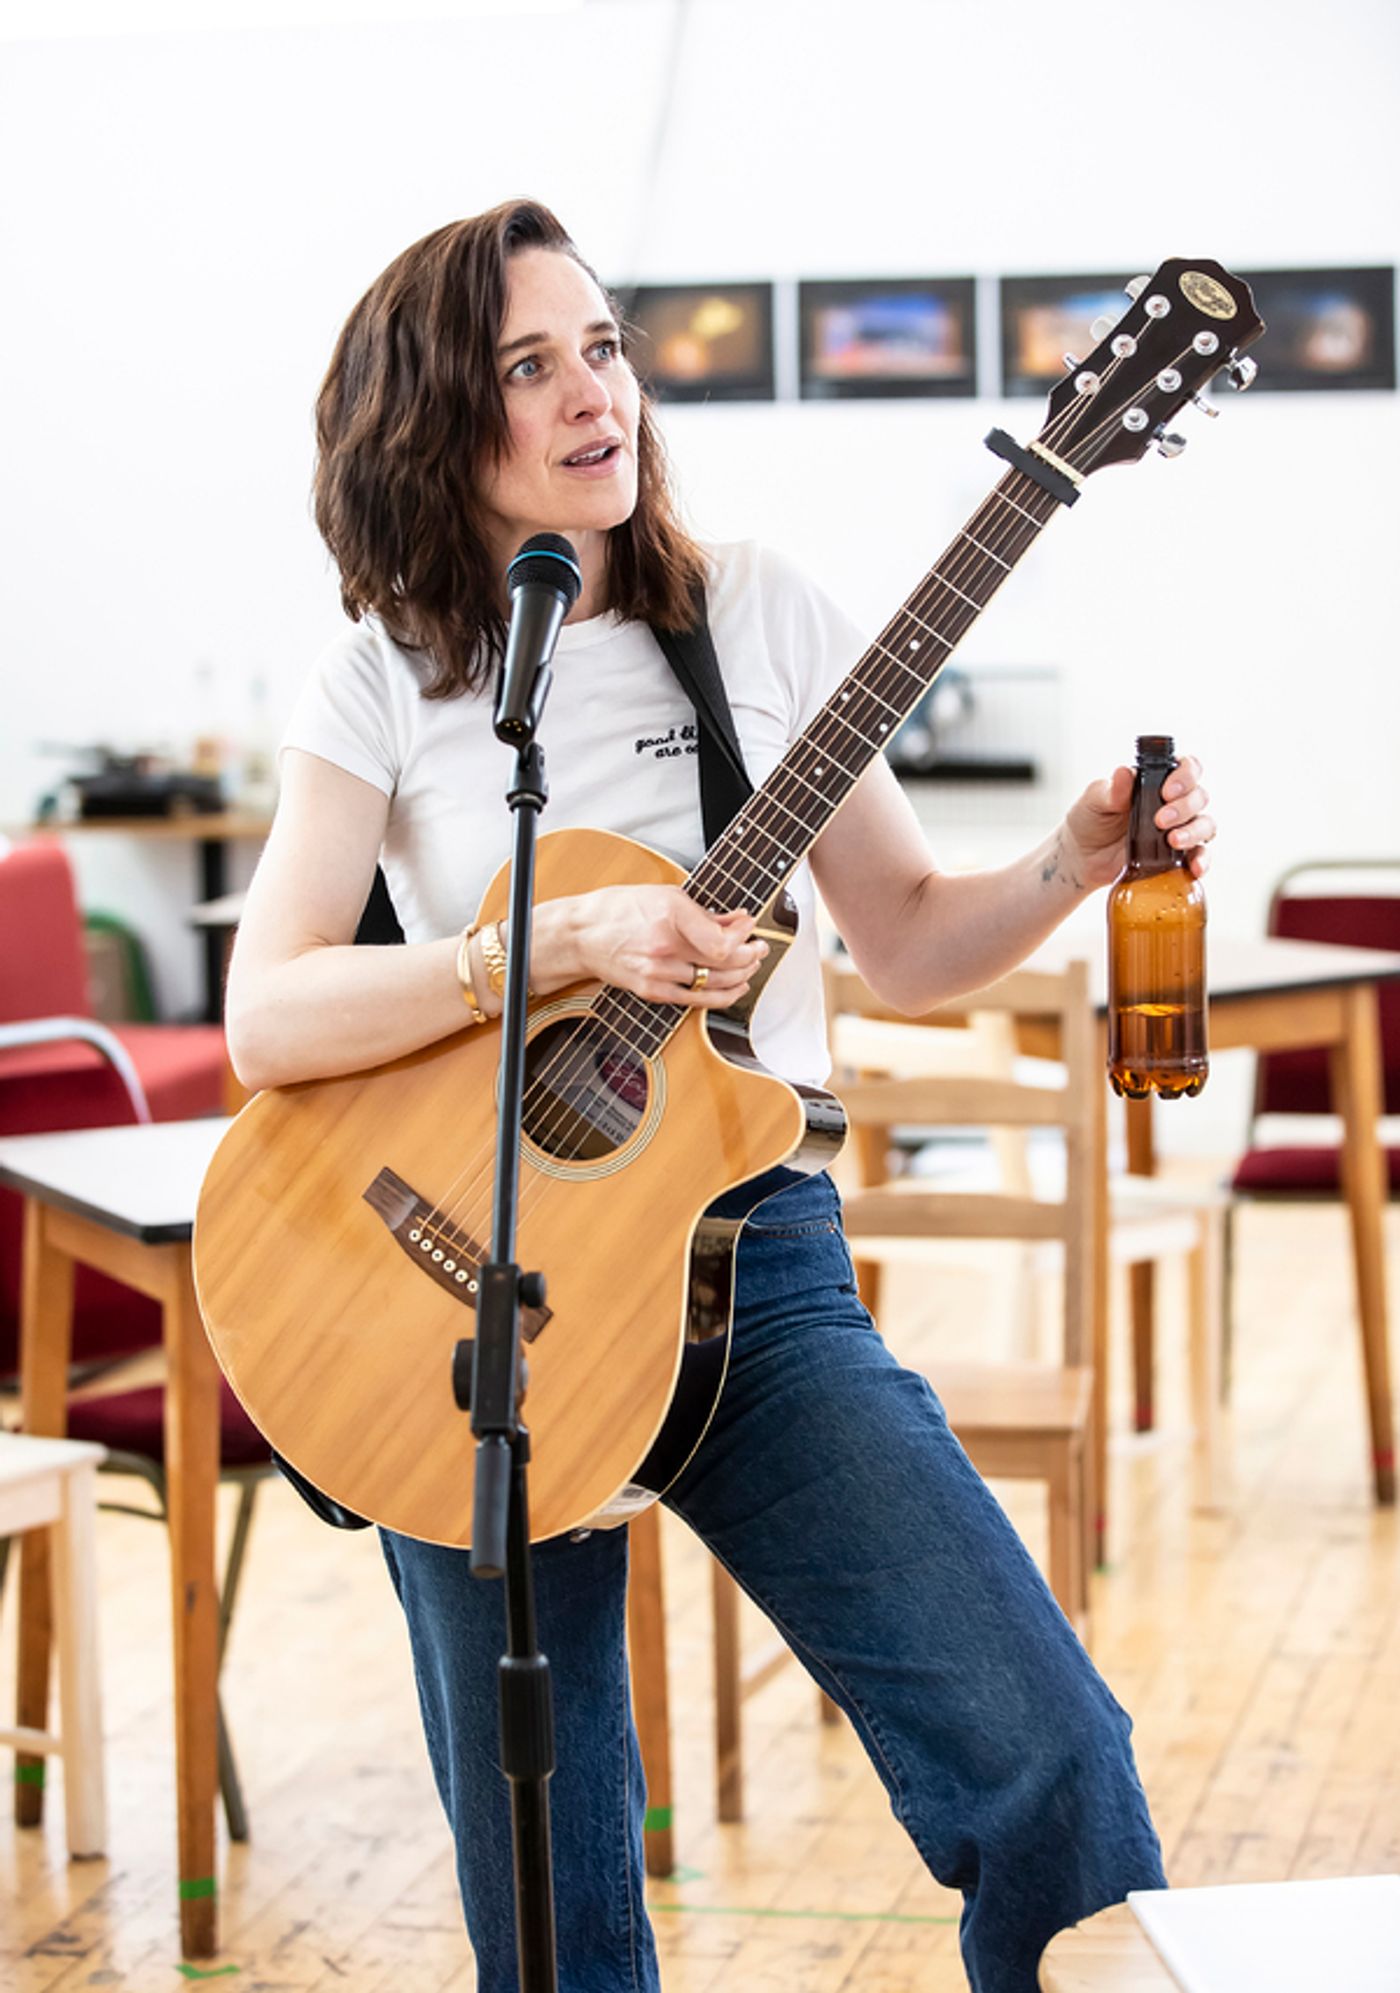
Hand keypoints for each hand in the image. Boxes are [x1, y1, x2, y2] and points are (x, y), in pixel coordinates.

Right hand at [562, 885, 767, 1007]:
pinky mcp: (653, 991)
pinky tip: (735, 987)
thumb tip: (736, 920)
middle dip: (750, 956)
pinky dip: (722, 996)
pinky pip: (697, 1000)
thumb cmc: (617, 910)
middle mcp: (665, 947)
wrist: (581, 935)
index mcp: (670, 915)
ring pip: (715, 984)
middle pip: (724, 963)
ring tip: (751, 966)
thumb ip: (703, 912)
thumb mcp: (664, 895)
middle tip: (759, 948)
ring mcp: (659, 973)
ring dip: (742, 976)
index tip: (750, 927)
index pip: (722, 939)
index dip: (744, 936)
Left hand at [1063, 752, 1215, 889]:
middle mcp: (1173, 803)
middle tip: (1160, 820)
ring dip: (1194, 832)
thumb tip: (1123, 772)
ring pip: (1205, 825)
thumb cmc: (1089, 821)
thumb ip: (1111, 790)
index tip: (1167, 791)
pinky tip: (1194, 868)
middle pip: (1199, 796)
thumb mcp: (1094, 801)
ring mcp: (1178, 829)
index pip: (1187, 767)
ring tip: (1172, 841)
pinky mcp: (1178, 856)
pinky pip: (1201, 856)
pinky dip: (1203, 861)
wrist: (1082, 858)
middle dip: (1184, 807)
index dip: (1186, 776)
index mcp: (1156, 782)